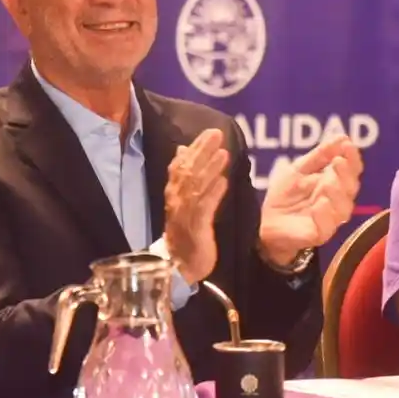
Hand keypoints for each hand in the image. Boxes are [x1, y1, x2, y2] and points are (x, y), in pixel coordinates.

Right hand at [163, 128, 229, 284]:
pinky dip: (213, 193)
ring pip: (196, 186)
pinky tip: (223, 182)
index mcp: (174, 192)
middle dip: (203, 151)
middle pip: (188, 171)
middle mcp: (176, 200)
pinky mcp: (195, 228)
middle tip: (217, 134)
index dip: (195, 147)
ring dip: (210, 168)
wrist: (179, 265)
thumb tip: (183, 149)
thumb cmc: (185, 231)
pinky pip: (204, 208)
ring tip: (224, 154)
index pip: (181, 164)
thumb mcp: (184, 200)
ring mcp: (185, 213)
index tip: (209, 132)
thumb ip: (184, 175)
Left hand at [259, 134, 361, 265]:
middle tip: (337, 162)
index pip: (351, 171)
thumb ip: (320, 155)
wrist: (263, 222)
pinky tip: (320, 203)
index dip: (352, 158)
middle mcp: (336, 203)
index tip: (348, 145)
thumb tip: (343, 136)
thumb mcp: (299, 169)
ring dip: (337, 193)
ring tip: (327, 182)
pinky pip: (326, 227)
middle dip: (346, 174)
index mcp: (335, 185)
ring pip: (343, 209)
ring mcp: (329, 220)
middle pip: (350, 189)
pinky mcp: (317, 235)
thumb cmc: (285, 196)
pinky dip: (324, 214)